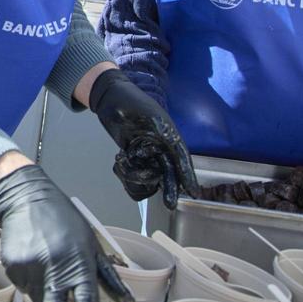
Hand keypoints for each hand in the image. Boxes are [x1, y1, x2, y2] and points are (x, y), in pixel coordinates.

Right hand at [0, 164, 134, 301]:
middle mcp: (53, 269)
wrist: (25, 197)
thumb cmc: (65, 220)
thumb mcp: (91, 244)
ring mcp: (30, 268)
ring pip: (38, 298)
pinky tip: (33, 260)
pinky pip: (23, 285)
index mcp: (77, 264)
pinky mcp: (12, 266)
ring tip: (46, 268)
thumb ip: (107, 276)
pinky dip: (29, 281)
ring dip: (44, 294)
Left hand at [89, 69, 199, 207]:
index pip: (182, 158)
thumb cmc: (128, 100)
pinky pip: (135, 174)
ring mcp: (147, 153)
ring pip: (151, 176)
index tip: (194, 192)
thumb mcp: (146, 113)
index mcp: (168, 135)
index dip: (188, 176)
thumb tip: (168, 141)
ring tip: (123, 163)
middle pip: (169, 172)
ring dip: (137, 176)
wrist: (108, 97)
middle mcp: (161, 147)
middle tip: (169, 204)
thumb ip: (158, 129)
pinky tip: (119, 162)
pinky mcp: (134, 157)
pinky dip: (126, 174)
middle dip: (169, 187)